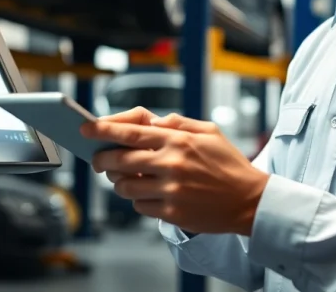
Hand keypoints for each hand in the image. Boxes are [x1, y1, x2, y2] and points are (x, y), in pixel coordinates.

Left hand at [81, 111, 269, 235]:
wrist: (250, 200)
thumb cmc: (229, 164)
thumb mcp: (210, 131)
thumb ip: (179, 123)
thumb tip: (151, 122)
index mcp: (178, 140)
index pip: (130, 132)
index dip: (103, 130)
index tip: (86, 128)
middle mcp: (171, 164)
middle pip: (119, 160)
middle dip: (102, 159)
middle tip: (98, 160)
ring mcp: (171, 190)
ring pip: (124, 186)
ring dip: (119, 182)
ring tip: (126, 178)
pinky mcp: (172, 212)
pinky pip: (140, 205)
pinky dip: (139, 200)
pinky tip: (150, 194)